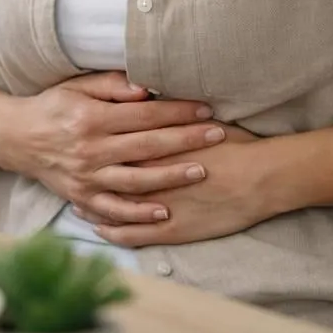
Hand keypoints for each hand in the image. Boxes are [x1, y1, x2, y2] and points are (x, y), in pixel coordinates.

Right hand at [0, 71, 226, 225]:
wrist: (16, 138)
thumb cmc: (53, 106)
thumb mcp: (77, 86)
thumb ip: (111, 85)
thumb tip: (146, 87)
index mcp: (91, 118)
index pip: (145, 115)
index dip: (177, 111)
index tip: (205, 109)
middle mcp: (90, 149)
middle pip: (148, 146)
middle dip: (186, 140)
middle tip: (217, 135)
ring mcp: (86, 177)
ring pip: (136, 180)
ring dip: (171, 177)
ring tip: (201, 170)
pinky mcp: (81, 197)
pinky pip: (114, 210)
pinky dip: (139, 214)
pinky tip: (164, 212)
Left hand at [73, 125, 274, 247]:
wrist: (263, 178)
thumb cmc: (236, 146)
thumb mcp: (199, 120)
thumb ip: (170, 113)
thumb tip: (149, 98)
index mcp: (154, 146)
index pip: (118, 143)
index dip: (98, 141)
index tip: (80, 137)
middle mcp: (150, 176)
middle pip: (110, 174)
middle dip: (87, 173)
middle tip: (68, 171)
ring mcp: (158, 205)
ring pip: (114, 207)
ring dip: (92, 206)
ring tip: (75, 203)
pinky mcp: (170, 229)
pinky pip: (132, 233)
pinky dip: (112, 231)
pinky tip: (99, 230)